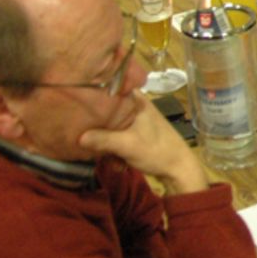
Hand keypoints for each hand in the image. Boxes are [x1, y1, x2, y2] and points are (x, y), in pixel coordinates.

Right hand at [79, 92, 207, 194]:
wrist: (180, 170)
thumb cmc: (157, 151)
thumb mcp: (127, 145)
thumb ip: (103, 139)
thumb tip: (78, 137)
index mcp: (136, 101)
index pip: (110, 87)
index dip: (93, 93)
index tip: (76, 101)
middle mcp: (136, 107)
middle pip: (106, 109)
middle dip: (97, 126)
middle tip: (85, 137)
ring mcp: (137, 121)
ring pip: (110, 125)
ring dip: (106, 143)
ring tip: (108, 157)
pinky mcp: (137, 134)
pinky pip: (118, 137)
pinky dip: (115, 149)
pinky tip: (118, 163)